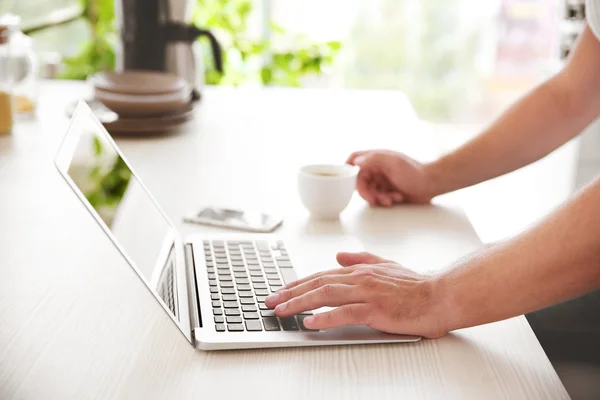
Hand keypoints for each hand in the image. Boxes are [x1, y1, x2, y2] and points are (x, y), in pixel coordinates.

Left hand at [265, 252, 449, 337]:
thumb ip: (362, 258)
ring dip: (300, 303)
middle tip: (271, 301)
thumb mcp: (386, 265)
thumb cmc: (416, 285)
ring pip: (326, 296)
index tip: (281, 290)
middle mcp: (360, 278)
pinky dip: (326, 318)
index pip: (322, 275)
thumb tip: (339, 254)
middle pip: (318, 283)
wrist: (440, 295)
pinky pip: (345, 313)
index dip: (299, 283)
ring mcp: (367, 293)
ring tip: (282, 311)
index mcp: (360, 270)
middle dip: (291, 292)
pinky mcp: (376, 309)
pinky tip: (311, 323)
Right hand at [346, 150, 436, 206]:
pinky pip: (378, 197)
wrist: (432, 184)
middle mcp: (377, 167)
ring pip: (368, 191)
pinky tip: (396, 198)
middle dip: (366, 192)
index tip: (346, 181)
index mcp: (376, 157)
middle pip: (359, 181)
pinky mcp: (387, 190)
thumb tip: (355, 163)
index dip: (348, 169)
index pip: (354, 160)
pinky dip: (385, 200)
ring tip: (390, 200)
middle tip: (373, 200)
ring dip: (377, 197)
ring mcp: (382, 179)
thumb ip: (373, 160)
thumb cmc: (415, 172)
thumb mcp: (393, 163)